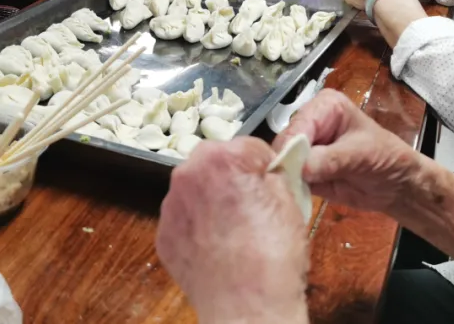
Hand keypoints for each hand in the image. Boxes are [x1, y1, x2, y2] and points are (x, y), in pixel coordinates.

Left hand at [156, 139, 309, 323]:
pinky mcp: (163, 233)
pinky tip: (218, 247)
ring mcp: (172, 205)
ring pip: (196, 190)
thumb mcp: (290, 201)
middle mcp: (189, 173)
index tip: (269, 182)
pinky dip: (198, 228)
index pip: (249, 147)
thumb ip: (273, 175)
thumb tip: (267, 171)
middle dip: (232, 178)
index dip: (263, 166)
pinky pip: (184, 219)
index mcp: (224, 158)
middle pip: (216, 163)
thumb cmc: (271, 257)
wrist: (246, 306)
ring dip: (212, 201)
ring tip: (235, 231)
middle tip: (251, 206)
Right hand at [274, 89, 421, 217]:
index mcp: (325, 106)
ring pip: (281, 161)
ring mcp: (305, 148)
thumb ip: (331, 160)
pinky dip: (289, 188)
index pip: (299, 124)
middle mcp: (310, 123)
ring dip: (284, 177)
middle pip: (284, 142)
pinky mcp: (303, 170)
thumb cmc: (386, 158)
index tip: (285, 168)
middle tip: (286, 183)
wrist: (397, 185)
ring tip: (289, 191)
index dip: (290, 146)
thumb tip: (301, 167)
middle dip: (284, 162)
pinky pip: (288, 178)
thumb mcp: (362, 155)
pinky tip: (292, 196)